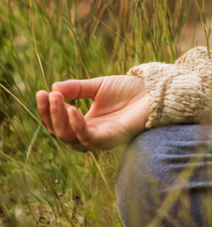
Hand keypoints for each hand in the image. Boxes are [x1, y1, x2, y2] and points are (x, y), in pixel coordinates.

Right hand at [36, 75, 150, 151]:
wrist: (154, 91)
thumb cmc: (129, 90)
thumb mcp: (99, 86)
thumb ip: (78, 88)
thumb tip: (54, 87)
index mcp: (83, 122)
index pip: (58, 120)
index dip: (47, 108)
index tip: (41, 92)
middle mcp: (88, 133)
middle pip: (59, 131)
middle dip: (50, 114)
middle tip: (47, 95)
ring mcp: (97, 138)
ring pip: (69, 136)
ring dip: (60, 118)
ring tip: (57, 99)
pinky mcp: (109, 139)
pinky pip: (87, 138)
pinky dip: (77, 125)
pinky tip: (72, 109)